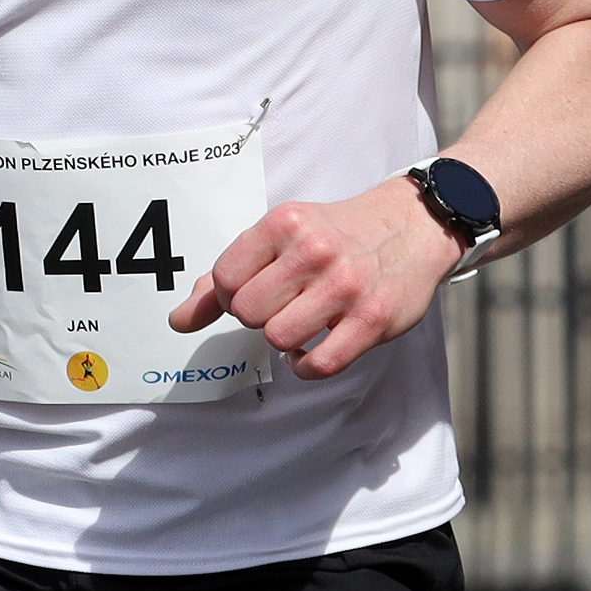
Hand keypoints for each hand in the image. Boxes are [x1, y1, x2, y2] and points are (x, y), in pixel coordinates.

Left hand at [169, 177, 462, 380]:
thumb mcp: (280, 236)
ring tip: (301, 323)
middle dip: (256, 317)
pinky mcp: (373, 320)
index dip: (228, 295)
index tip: (252, 291)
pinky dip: (307, 365)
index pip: (224, 279)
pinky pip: (319, 365)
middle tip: (280, 306)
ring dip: (284, 339)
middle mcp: (314, 251)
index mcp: (285, 224)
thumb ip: (227, 277)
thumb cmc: (336, 234)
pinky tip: (315, 347)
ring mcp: (346, 286)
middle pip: (247, 312)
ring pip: (279, 339)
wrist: (412, 226)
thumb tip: (179, 321)